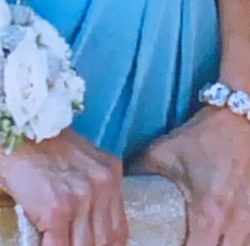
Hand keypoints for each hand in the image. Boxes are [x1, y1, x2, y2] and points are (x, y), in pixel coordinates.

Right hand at [0, 130, 127, 245]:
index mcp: (109, 173)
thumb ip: (89, 189)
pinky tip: (40, 238)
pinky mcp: (57, 208)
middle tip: (67, 238)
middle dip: (86, 245)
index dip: (102, 244)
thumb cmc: (34, 140)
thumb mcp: (75, 161)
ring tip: (54, 238)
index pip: (118, 231)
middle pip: (104, 241)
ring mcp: (81, 197)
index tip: (87, 242)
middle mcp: (101, 184)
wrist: (9, 123)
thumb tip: (87, 227)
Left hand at [133, 104, 249, 245]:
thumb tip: (119, 184)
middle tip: (177, 242)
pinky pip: (246, 241)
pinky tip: (218, 238)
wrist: (236, 121)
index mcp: (208, 213)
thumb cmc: (202, 138)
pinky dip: (232, 242)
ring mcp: (249, 221)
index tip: (163, 244)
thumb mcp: (165, 151)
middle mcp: (233, 223)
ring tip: (197, 239)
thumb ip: (140, 170)